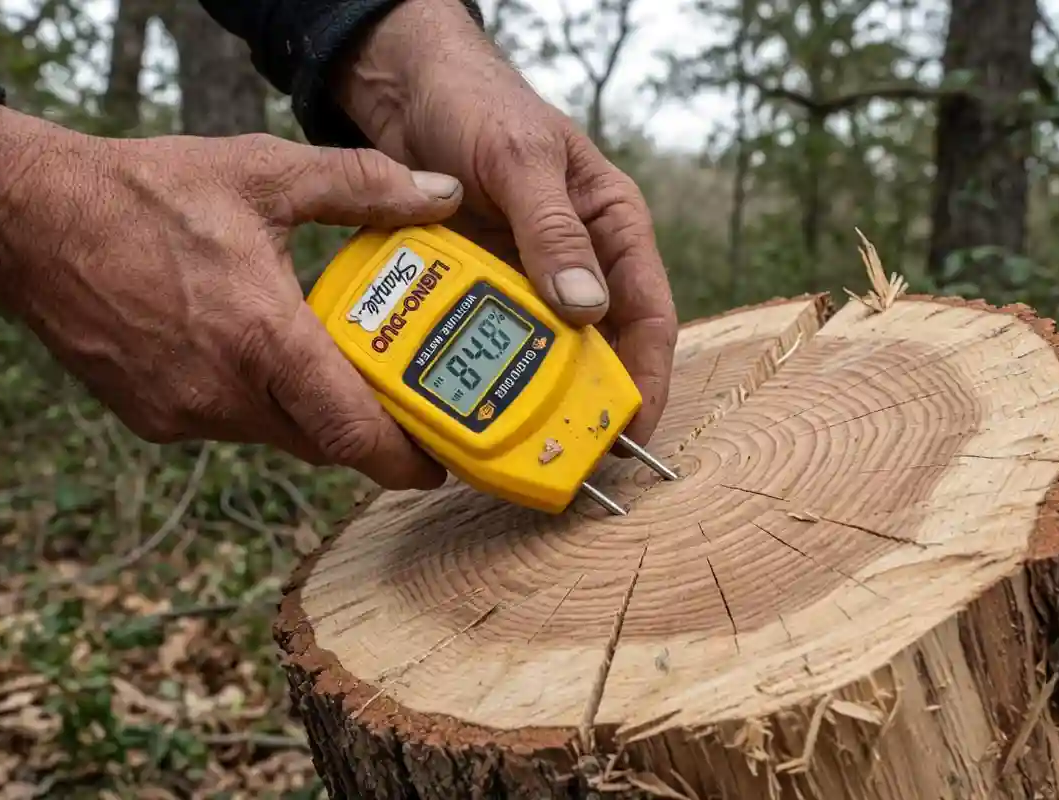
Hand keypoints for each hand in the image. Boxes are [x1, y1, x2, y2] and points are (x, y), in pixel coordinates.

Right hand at [0, 105, 466, 489]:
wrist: (32, 219)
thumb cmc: (148, 193)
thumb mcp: (266, 173)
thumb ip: (364, 186)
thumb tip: (441, 193)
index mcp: (264, 336)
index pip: (351, 431)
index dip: (402, 460)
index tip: (438, 466)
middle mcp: (226, 390)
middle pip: (322, 443)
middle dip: (365, 435)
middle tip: (402, 411)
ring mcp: (185, 412)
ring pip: (276, 436)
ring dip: (309, 413)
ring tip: (330, 368)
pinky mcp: (152, 420)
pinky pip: (228, 425)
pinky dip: (256, 403)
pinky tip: (254, 357)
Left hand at [336, 0, 677, 446]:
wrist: (409, 88)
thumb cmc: (480, 106)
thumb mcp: (522, 162)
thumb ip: (554, 231)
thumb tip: (587, 309)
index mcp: (613, 228)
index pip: (649, 315)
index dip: (648, 378)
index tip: (632, 431)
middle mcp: (579, 261)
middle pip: (600, 348)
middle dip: (589, 403)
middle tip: (568, 454)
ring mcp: (528, 277)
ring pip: (545, 351)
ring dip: (535, 393)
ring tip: (516, 441)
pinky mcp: (482, 284)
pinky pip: (491, 336)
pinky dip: (485, 367)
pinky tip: (467, 397)